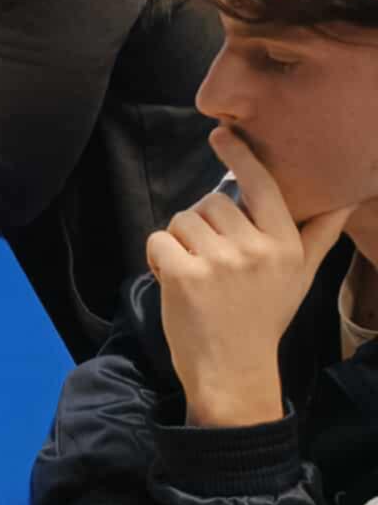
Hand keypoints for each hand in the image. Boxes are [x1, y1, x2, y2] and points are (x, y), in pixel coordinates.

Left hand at [146, 128, 349, 427]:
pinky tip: (173, 282)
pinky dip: (157, 257)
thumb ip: (319, 234)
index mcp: (285, 243)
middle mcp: (257, 248)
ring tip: (196, 276)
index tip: (221, 133)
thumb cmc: (263, 320)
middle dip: (202, 227)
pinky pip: (158, 239)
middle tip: (212, 264)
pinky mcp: (185, 275)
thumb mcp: (301, 276)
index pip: (261, 185)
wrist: (234, 372)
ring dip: (179, 243)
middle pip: (210, 202)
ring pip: (182, 219)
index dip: (239, 156)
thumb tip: (348, 198)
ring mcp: (220, 261)